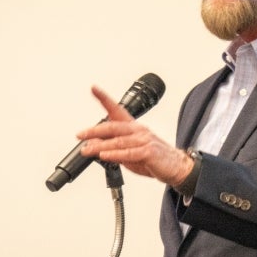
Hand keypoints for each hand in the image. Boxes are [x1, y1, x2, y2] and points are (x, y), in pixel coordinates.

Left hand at [76, 85, 193, 186]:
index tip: (93, 88)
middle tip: (80, 134)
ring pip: (118, 141)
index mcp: (133, 127)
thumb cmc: (153, 159)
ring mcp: (144, 140)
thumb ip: (112, 149)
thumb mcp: (128, 154)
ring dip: (100, 146)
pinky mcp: (149, 152)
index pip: (117, 109)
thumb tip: (93, 145)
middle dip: (94, 130)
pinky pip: (128, 153)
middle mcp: (139, 130)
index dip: (105, 98)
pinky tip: (104, 156)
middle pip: (113, 127)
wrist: (177, 167)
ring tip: (87, 150)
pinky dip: (114, 155)